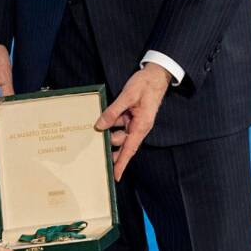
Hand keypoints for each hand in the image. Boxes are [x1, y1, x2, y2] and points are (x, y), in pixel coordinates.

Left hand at [95, 65, 171, 181]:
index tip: (116, 176)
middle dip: (110, 147)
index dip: (121, 163)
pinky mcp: (131, 115)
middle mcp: (138, 127)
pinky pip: (119, 123)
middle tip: (94, 153)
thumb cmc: (146, 85)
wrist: (156, 74)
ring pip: (118, 132)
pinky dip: (110, 122)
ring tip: (94, 131)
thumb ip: (113, 111)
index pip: (129, 149)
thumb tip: (100, 125)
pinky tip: (101, 121)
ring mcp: (135, 121)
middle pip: (122, 143)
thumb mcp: (127, 96)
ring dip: (108, 131)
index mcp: (141, 125)